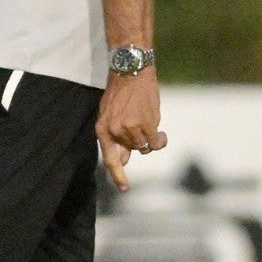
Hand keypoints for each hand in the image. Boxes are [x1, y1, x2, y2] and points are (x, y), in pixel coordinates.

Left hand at [96, 71, 165, 191]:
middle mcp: (114, 131)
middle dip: (138, 142)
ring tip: (146, 119)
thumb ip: (116, 137)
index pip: (110, 158)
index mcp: (102, 129)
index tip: (124, 188)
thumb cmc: (120, 94)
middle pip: (132, 151)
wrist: (130, 72)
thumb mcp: (109, 114)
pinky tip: (158, 128)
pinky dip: (160, 138)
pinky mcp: (146, 125)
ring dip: (149, 138)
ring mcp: (130, 129)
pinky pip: (156, 141)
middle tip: (138, 122)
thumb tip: (124, 159)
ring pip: (145, 147)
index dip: (118, 174)